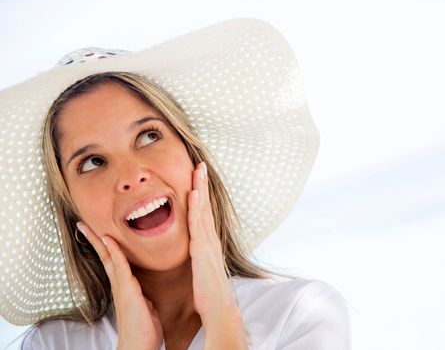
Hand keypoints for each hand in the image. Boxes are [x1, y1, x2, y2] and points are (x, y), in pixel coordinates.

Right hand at [76, 222, 162, 349]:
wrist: (139, 346)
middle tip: (82, 224)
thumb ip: (141, 297)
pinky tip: (109, 240)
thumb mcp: (144, 307)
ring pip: (109, 258)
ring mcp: (121, 286)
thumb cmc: (143, 329)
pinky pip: (120, 267)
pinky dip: (115, 252)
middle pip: (105, 256)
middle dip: (94, 239)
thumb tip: (144, 295)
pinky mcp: (128, 290)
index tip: (98, 232)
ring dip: (99, 241)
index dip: (105, 245)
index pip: (112, 260)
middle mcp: (119, 284)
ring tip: (88, 227)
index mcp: (123, 286)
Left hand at [187, 162, 237, 322]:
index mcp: (208, 244)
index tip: (198, 180)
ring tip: (198, 169)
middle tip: (200, 165)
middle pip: (206, 206)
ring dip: (201, 188)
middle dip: (203, 185)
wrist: (219, 310)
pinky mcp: (203, 249)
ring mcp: (208, 243)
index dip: (202, 196)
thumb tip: (197, 254)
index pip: (205, 215)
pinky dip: (197, 206)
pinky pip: (198, 223)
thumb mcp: (203, 271)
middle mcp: (210, 240)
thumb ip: (200, 259)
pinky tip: (194, 192)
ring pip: (203, 210)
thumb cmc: (209, 294)